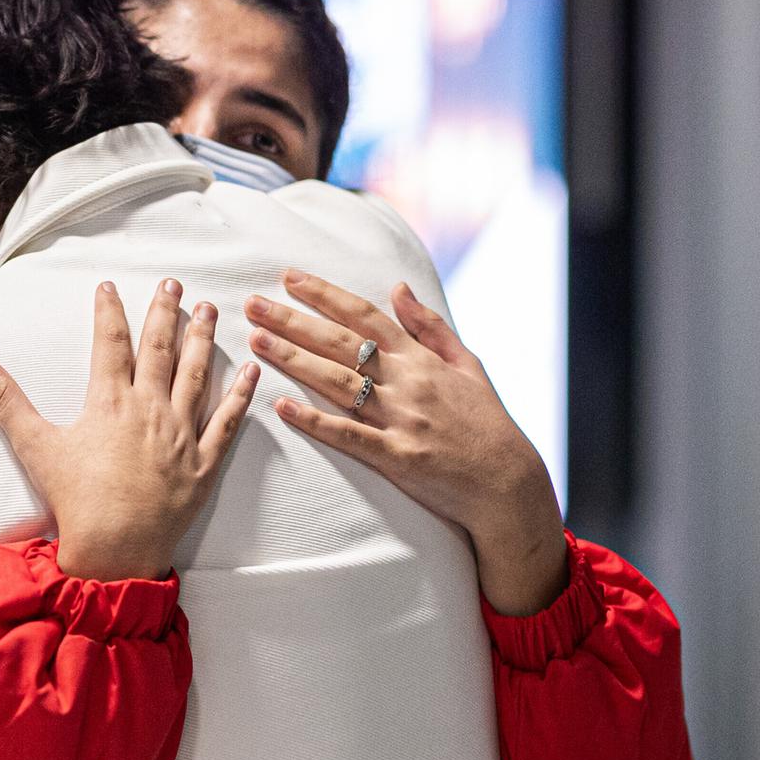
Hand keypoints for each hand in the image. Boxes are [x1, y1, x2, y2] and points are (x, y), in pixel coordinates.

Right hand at [0, 279, 258, 581]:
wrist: (114, 550)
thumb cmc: (75, 501)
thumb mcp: (35, 446)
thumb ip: (6, 400)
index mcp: (110, 402)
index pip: (111, 342)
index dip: (110, 311)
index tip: (110, 287)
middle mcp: (150, 410)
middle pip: (160, 349)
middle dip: (165, 313)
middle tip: (172, 285)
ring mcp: (181, 435)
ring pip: (196, 375)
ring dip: (202, 339)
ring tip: (208, 310)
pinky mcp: (203, 464)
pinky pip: (227, 422)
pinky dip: (240, 395)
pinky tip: (250, 370)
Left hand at [247, 270, 567, 615]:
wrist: (507, 481)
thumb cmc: (486, 422)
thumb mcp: (467, 363)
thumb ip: (429, 325)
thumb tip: (398, 288)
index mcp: (420, 358)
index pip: (363, 316)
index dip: (324, 295)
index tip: (288, 278)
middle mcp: (407, 382)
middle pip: (340, 343)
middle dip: (292, 321)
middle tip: (252, 304)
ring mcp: (400, 419)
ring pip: (337, 382)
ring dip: (293, 360)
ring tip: (256, 341)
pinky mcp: (396, 457)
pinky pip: (349, 436)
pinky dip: (315, 421)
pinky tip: (282, 408)